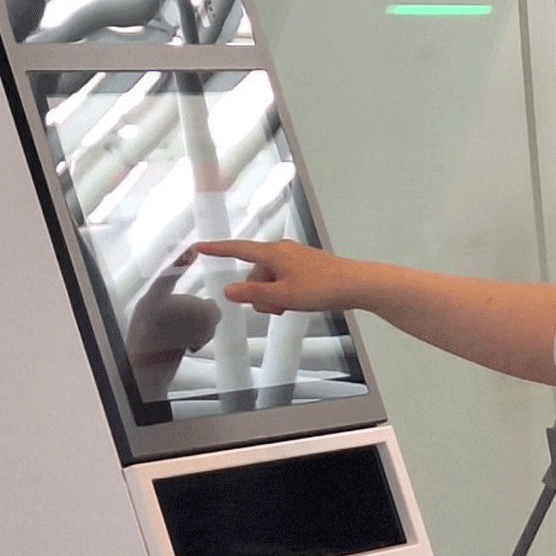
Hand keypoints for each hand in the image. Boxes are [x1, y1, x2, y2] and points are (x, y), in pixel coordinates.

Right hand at [187, 239, 371, 314]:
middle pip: (253, 274)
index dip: (217, 250)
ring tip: (290, 306)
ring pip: (268, 280)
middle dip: (258, 294)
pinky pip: (281, 281)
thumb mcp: (282, 296)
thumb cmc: (323, 287)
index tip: (199, 247)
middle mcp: (281, 251)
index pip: (237, 249)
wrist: (355, 284)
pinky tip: (297, 302)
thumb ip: (253, 293)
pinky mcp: (303, 266)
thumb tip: (229, 290)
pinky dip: (283, 293)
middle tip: (277, 307)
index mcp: (273, 253)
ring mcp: (293, 258)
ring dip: (272, 297)